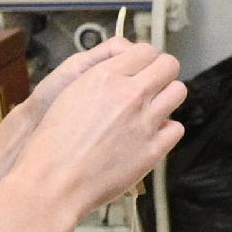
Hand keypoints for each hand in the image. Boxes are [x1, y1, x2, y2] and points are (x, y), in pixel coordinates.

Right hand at [10, 40, 183, 218]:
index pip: (146, 50)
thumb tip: (123, 66)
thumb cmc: (54, 141)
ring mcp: (145, 122)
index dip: (146, 59)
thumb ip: (103, 75)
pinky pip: (176, 128)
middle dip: (162, 73)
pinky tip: (149, 135)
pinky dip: (165, 130)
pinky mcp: (153, 149)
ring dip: (167, 97)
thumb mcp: (73, 92)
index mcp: (107, 77)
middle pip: (169, 66)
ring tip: (151, 109)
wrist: (54, 181)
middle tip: (152, 85)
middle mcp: (130, 95)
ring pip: (178, 92)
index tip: (142, 68)